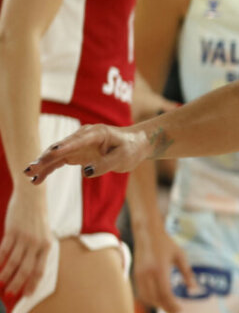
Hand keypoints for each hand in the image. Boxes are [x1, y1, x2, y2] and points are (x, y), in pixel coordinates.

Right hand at [0, 182, 51, 297]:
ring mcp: (24, 238)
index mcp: (47, 245)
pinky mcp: (12, 232)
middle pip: (26, 269)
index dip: (33, 284)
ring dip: (5, 275)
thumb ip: (38, 250)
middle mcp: (37, 243)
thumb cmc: (38, 217)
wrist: (32, 197)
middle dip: (17, 284)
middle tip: (10, 294)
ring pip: (13, 262)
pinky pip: (3, 251)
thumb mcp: (44, 234)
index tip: (27, 295)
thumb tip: (29, 268)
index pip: (40, 269)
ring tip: (0, 284)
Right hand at [24, 124, 149, 183]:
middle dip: (46, 157)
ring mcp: (77, 144)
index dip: (64, 147)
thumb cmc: (131, 148)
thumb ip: (106, 164)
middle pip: (61, 147)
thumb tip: (86, 172)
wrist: (135, 144)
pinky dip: (48, 169)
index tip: (51, 153)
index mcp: (96, 133)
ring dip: (42, 164)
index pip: (77, 140)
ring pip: (56, 155)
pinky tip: (36, 179)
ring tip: (29, 175)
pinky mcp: (75, 153)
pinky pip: (58, 161)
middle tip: (31, 169)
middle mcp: (83, 136)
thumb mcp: (123, 158)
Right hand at [132, 221, 196, 312]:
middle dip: (166, 308)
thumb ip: (187, 273)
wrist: (147, 233)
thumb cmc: (166, 244)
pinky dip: (150, 299)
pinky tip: (158, 300)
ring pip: (147, 298)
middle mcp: (148, 274)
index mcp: (160, 269)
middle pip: (155, 298)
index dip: (172, 305)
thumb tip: (194, 289)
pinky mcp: (135, 275)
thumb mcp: (180, 256)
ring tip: (168, 308)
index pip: (165, 293)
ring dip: (157, 305)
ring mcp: (139, 275)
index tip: (180, 311)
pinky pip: (142, 293)